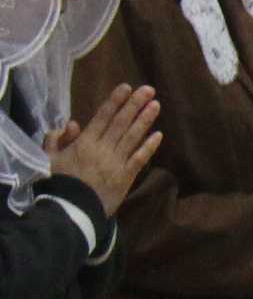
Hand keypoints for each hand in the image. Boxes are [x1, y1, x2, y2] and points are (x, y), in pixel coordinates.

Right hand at [44, 85, 159, 214]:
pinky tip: (159, 135)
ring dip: (145, 120)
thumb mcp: (48, 159)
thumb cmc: (57, 184)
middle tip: (148, 89)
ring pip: (133, 137)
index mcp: (84, 143)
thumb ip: (56, 140)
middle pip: (121, 122)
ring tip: (156, 105)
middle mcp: (103, 149)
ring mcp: (116, 162)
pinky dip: (149, 146)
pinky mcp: (126, 176)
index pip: (102, 117)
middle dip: (135, 104)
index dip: (115, 101)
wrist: (70, 210)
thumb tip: (71, 123)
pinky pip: (140, 158)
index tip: (126, 87)